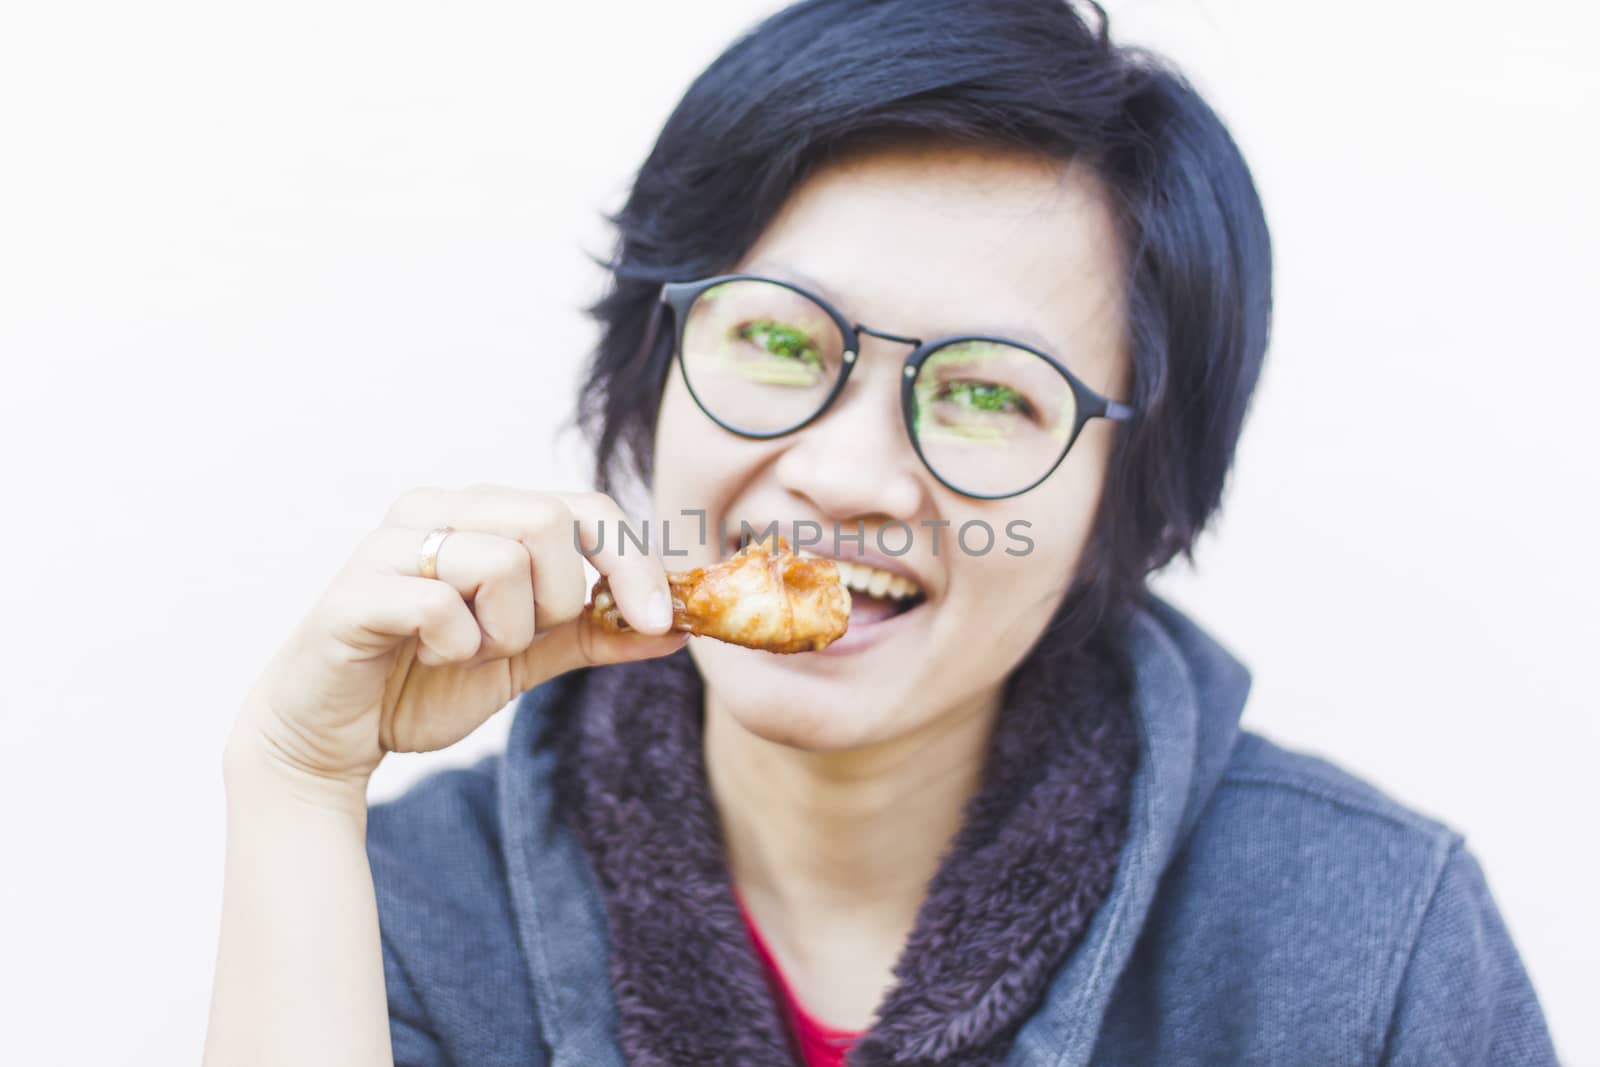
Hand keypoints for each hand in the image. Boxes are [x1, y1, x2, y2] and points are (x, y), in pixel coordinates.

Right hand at [229, 484, 684, 788]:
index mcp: (483, 510)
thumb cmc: (425, 679)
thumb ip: (596, 633)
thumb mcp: (529, 655)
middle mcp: (436, 507)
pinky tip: (426, 655)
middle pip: (549, 522)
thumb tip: (678, 629)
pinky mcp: (355, 590)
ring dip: (500, 631)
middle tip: (514, 638)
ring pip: (501, 561)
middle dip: (555, 600)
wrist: (331, 736)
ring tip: (463, 649)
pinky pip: (441, 604)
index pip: (585, 506)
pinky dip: (454, 646)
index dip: (631, 560)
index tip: (659, 619)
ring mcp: (389, 543)